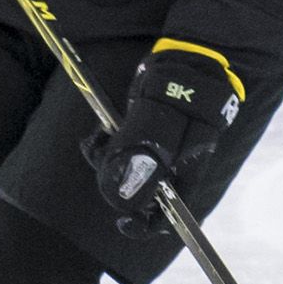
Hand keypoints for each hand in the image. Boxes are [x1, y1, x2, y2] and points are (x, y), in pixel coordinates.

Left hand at [82, 45, 242, 237]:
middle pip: (139, 192)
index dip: (146, 225)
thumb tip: (122, 202)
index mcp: (186, 173)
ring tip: (96, 138)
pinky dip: (105, 144)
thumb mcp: (159, 126)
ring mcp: (158, 150)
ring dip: (104, 158)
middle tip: (97, 154)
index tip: (122, 222)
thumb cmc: (181, 91)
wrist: (186, 58)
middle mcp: (172, 167)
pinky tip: (99, 130)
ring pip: (125, 170)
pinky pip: (120, 150)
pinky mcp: (143, 134)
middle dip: (112, 180)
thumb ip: (140, 160)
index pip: (170, 214)